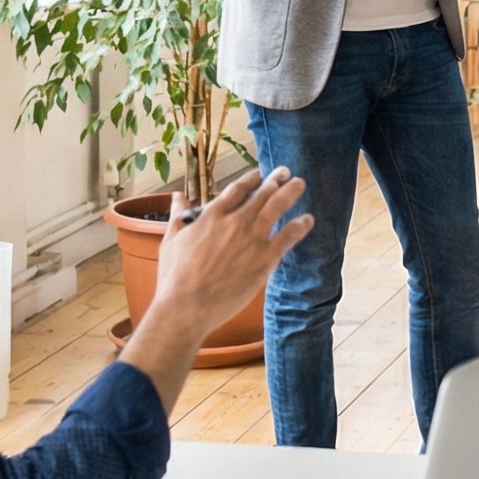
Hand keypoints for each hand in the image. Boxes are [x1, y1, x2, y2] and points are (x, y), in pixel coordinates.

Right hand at [149, 168, 312, 335]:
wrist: (187, 305)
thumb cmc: (175, 276)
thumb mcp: (171, 240)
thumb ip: (177, 215)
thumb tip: (177, 197)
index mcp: (213, 215)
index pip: (238, 188)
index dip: (252, 178)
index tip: (259, 174)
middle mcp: (236, 221)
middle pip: (262, 193)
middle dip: (276, 180)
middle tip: (285, 172)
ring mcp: (252, 239)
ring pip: (277, 207)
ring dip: (291, 192)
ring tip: (299, 184)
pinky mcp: (265, 259)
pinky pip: (288, 236)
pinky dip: (300, 225)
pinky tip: (307, 219)